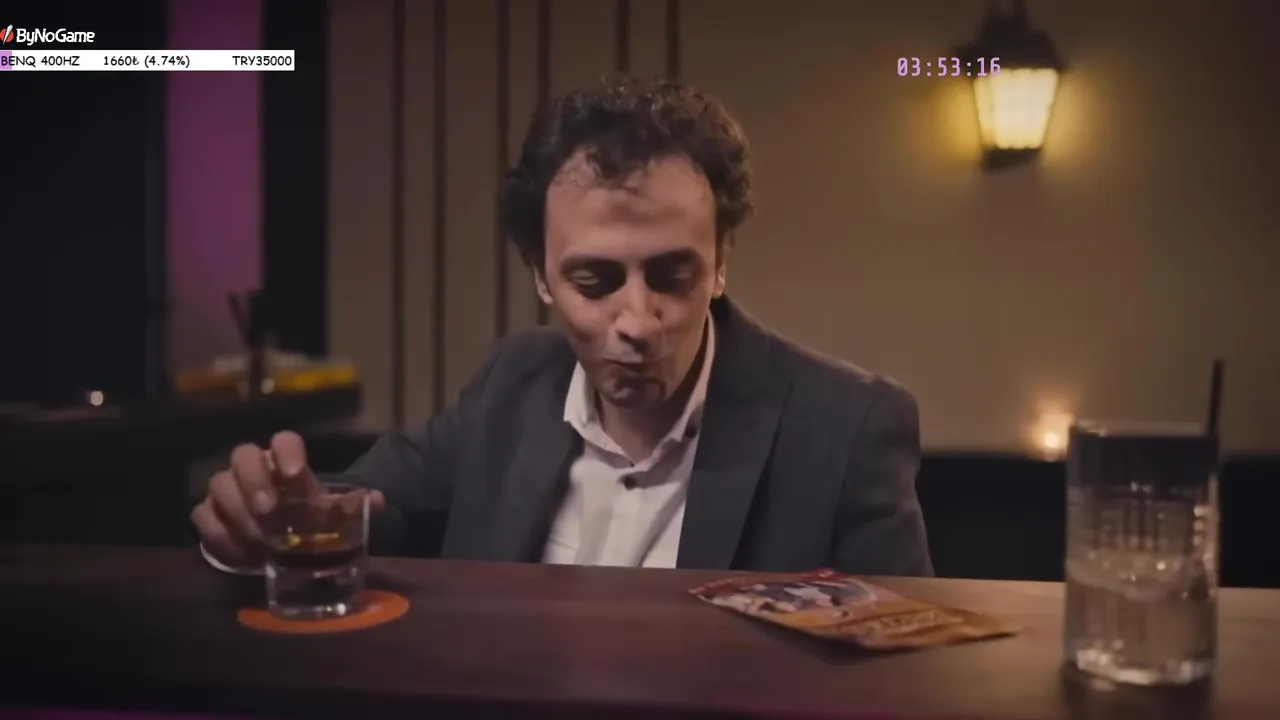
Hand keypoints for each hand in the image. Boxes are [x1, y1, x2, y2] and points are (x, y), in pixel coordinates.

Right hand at [190, 430, 385, 565]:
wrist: (281, 540)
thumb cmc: (307, 518)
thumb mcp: (332, 515)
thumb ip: (352, 507)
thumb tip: (377, 501)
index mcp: (285, 460)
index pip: (284, 440)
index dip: (287, 452)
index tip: (295, 474)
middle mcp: (252, 468)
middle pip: (242, 455)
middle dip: (254, 482)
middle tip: (269, 511)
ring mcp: (226, 489)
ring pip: (219, 485)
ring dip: (238, 513)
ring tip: (259, 541)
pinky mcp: (209, 514)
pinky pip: (203, 517)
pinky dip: (219, 534)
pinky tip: (240, 554)